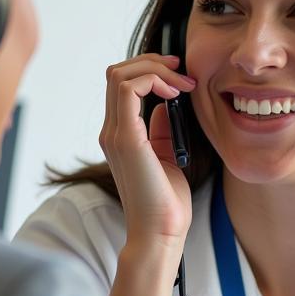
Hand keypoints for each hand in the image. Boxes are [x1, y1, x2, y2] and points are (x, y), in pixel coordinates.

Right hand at [99, 52, 195, 248]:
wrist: (161, 233)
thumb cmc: (167, 202)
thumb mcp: (167, 156)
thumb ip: (160, 130)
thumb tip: (164, 106)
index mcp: (119, 135)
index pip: (122, 84)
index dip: (150, 71)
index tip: (180, 79)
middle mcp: (111, 132)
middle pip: (117, 72)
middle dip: (153, 62)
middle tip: (183, 73)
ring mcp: (115, 135)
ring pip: (119, 75)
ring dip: (154, 69)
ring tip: (182, 84)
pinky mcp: (126, 139)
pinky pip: (129, 90)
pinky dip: (153, 81)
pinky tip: (174, 95)